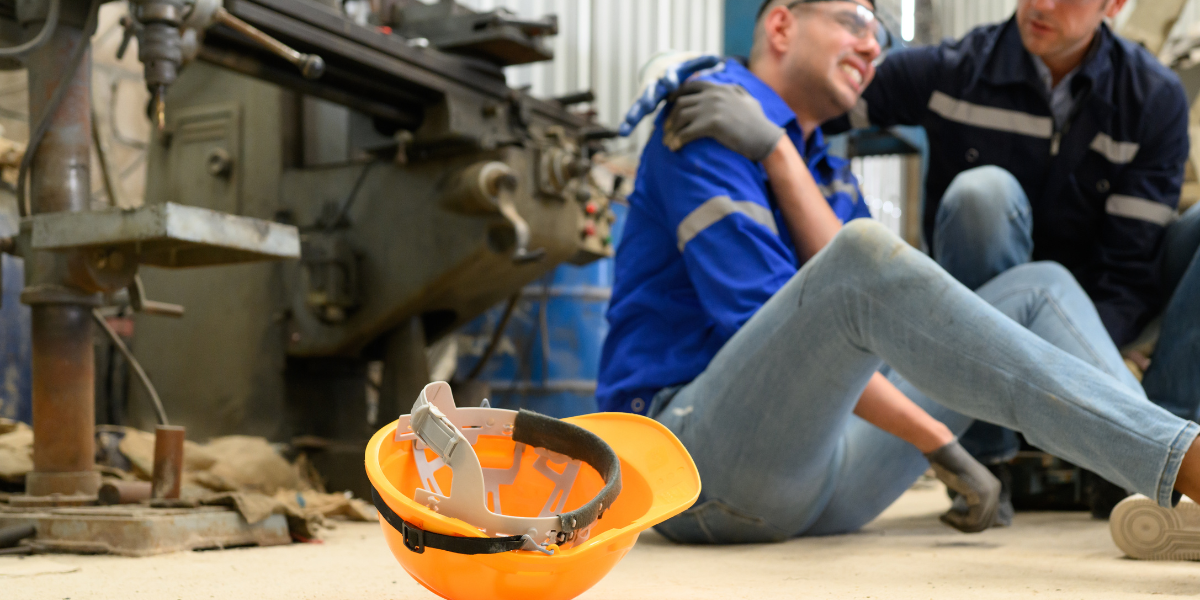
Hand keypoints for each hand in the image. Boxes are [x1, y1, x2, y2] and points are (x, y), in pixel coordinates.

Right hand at [618, 54, 721, 136]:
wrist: (661, 66)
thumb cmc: (681, 68)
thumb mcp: (690, 64)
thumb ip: (702, 63)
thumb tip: (718, 59)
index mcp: (668, 73)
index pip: (669, 75)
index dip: (670, 79)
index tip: (672, 84)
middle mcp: (654, 83)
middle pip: (650, 90)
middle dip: (648, 97)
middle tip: (648, 105)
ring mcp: (646, 94)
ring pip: (638, 104)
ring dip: (633, 114)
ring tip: (628, 124)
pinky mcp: (640, 104)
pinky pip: (633, 114)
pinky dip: (627, 122)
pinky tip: (622, 133)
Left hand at [662, 80, 784, 161]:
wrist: (766, 137)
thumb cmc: (758, 122)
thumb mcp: (746, 99)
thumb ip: (735, 91)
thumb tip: (731, 87)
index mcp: (719, 87)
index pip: (690, 86)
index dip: (675, 96)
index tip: (668, 107)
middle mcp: (713, 94)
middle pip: (680, 103)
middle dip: (670, 117)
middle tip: (665, 131)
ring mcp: (712, 108)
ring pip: (680, 117)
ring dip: (671, 131)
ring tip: (667, 142)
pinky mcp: (712, 124)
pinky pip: (686, 132)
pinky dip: (677, 140)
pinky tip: (675, 148)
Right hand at [924, 439, 1000, 532]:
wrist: (942, 452)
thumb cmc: (947, 465)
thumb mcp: (964, 483)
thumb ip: (971, 498)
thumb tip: (971, 520)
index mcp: (994, 487)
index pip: (989, 516)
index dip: (971, 523)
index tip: (953, 520)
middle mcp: (996, 490)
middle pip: (986, 522)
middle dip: (966, 527)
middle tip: (947, 521)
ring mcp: (990, 493)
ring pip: (980, 524)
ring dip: (960, 526)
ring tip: (945, 518)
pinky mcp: (980, 496)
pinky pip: (973, 520)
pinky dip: (958, 522)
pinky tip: (947, 515)